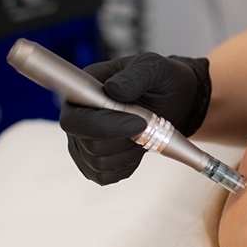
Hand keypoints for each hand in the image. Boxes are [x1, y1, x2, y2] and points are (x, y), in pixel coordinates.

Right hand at [59, 53, 210, 184]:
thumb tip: (114, 90)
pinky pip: (105, 177)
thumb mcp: (154, 68)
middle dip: (126, 141)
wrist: (172, 101)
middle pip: (90, 147)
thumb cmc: (160, 81)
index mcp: (83, 91)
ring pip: (100, 164)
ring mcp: (82, 142)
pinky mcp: (93, 162)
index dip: (106, 127)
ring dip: (130, 153)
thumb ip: (135, 76)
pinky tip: (136, 149)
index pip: (75, 121)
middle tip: (147, 125)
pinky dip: (127, 167)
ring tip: (142, 134)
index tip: (140, 123)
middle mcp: (77, 117)